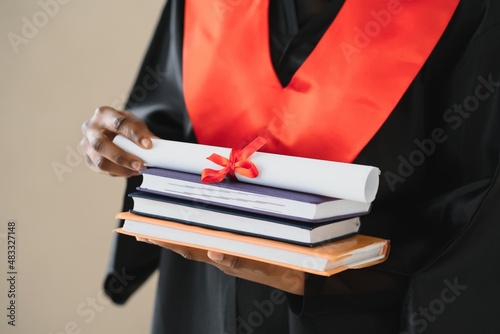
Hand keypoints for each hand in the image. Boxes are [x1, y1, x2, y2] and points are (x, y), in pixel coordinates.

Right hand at [81, 106, 156, 176]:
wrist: (109, 128)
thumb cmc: (123, 125)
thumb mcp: (135, 123)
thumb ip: (144, 133)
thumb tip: (159, 147)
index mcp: (103, 114)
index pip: (118, 123)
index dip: (134, 134)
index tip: (148, 144)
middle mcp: (90, 128)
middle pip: (101, 145)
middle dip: (123, 157)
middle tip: (141, 164)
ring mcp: (86, 145)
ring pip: (100, 161)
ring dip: (121, 169)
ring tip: (138, 170)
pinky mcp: (88, 159)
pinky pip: (102, 170)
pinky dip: (118, 173)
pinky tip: (131, 172)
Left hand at [137, 238, 305, 294]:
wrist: (302, 279)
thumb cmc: (285, 269)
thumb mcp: (266, 266)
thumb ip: (242, 261)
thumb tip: (214, 253)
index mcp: (225, 258)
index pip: (188, 247)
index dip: (166, 238)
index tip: (143, 231)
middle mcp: (222, 256)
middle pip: (186, 244)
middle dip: (162, 235)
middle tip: (138, 227)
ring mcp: (228, 254)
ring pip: (196, 243)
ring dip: (175, 235)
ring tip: (154, 228)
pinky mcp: (237, 252)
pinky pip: (210, 243)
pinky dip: (195, 235)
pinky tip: (189, 230)